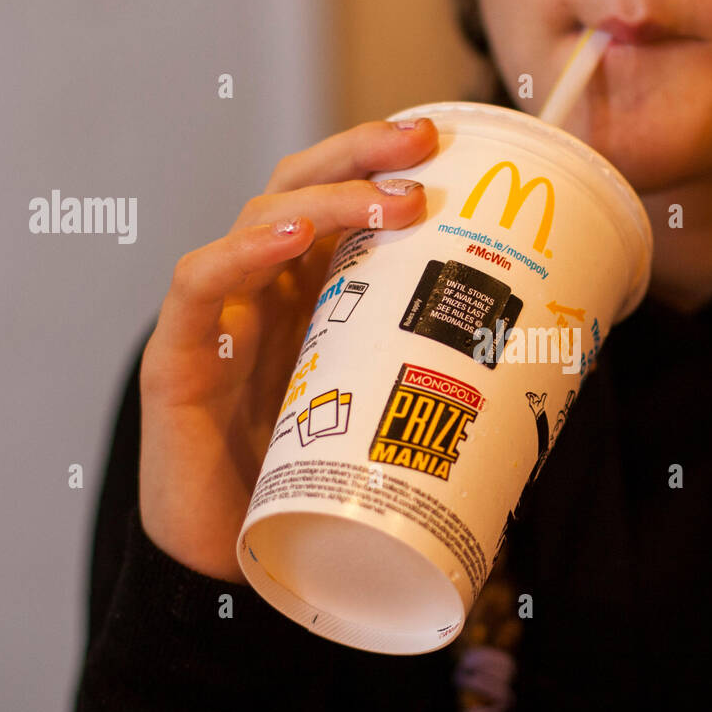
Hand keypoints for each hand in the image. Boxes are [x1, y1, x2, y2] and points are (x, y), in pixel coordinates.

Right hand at [138, 118, 437, 580]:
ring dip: (327, 200)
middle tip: (424, 141)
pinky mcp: (176, 361)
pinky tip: (289, 237)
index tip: (445, 143)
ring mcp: (217, 321)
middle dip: (360, 155)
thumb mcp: (378, 425)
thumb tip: (536, 401)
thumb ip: (427, 397)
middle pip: (299, 190)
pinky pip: (199, 288)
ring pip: (259, 222)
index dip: (379, 166)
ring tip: (394, 200)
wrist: (230, 570)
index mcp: (307, 302)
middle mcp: (261, 296)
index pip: (336, 206)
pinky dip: (241, 254)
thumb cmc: (310, 492)